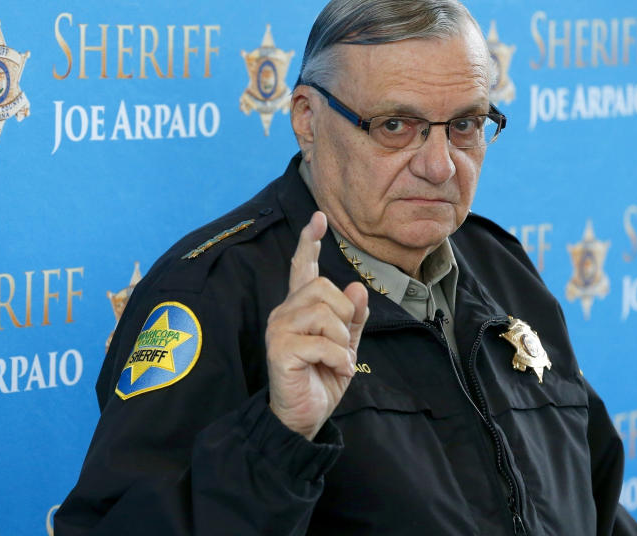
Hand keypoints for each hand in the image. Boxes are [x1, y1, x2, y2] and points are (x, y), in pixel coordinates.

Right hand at [266, 211, 368, 439]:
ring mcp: (279, 330)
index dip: (309, 243)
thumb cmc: (322, 380)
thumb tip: (357, 287)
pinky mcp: (280, 350)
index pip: (302, 268)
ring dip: (343, 341)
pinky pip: (321, 342)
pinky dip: (338, 359)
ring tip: (339, 360)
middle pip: (323, 288)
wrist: (304, 417)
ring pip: (325, 313)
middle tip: (344, 344)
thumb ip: (352, 319)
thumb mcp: (346, 347)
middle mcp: (285, 313)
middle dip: (345, 315)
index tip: (318, 218)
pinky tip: (336, 370)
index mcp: (300, 308)